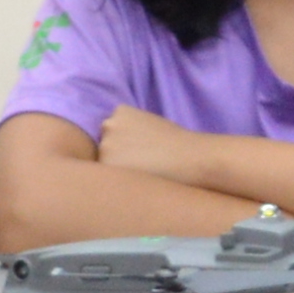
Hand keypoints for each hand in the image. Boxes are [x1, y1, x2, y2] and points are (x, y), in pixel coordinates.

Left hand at [96, 106, 219, 180]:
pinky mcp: (108, 166)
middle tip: (142, 162)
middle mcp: (108, 125)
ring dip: (117, 168)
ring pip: (105, 162)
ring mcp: (105, 145)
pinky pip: (109, 178)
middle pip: (104, 145)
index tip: (142, 149)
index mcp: (120, 111)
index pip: (111, 130)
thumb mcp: (150, 123)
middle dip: (117, 154)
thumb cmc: (177, 143)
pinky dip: (120, 181)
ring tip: (143, 170)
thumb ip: (130, 129)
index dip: (125, 143)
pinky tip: (139, 178)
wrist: (189, 158)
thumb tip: (120, 143)